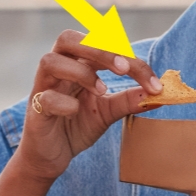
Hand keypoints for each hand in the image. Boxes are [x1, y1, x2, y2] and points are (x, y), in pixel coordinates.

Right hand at [17, 29, 161, 180]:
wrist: (50, 157)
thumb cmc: (75, 127)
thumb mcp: (107, 112)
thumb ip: (129, 100)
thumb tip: (160, 93)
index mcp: (77, 64)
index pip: (102, 46)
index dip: (130, 59)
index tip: (154, 84)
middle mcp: (58, 70)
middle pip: (69, 39)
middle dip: (100, 50)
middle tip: (124, 69)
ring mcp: (43, 88)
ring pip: (50, 60)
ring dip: (80, 72)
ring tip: (101, 91)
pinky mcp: (35, 111)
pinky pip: (44, 97)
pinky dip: (62, 102)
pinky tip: (75, 111)